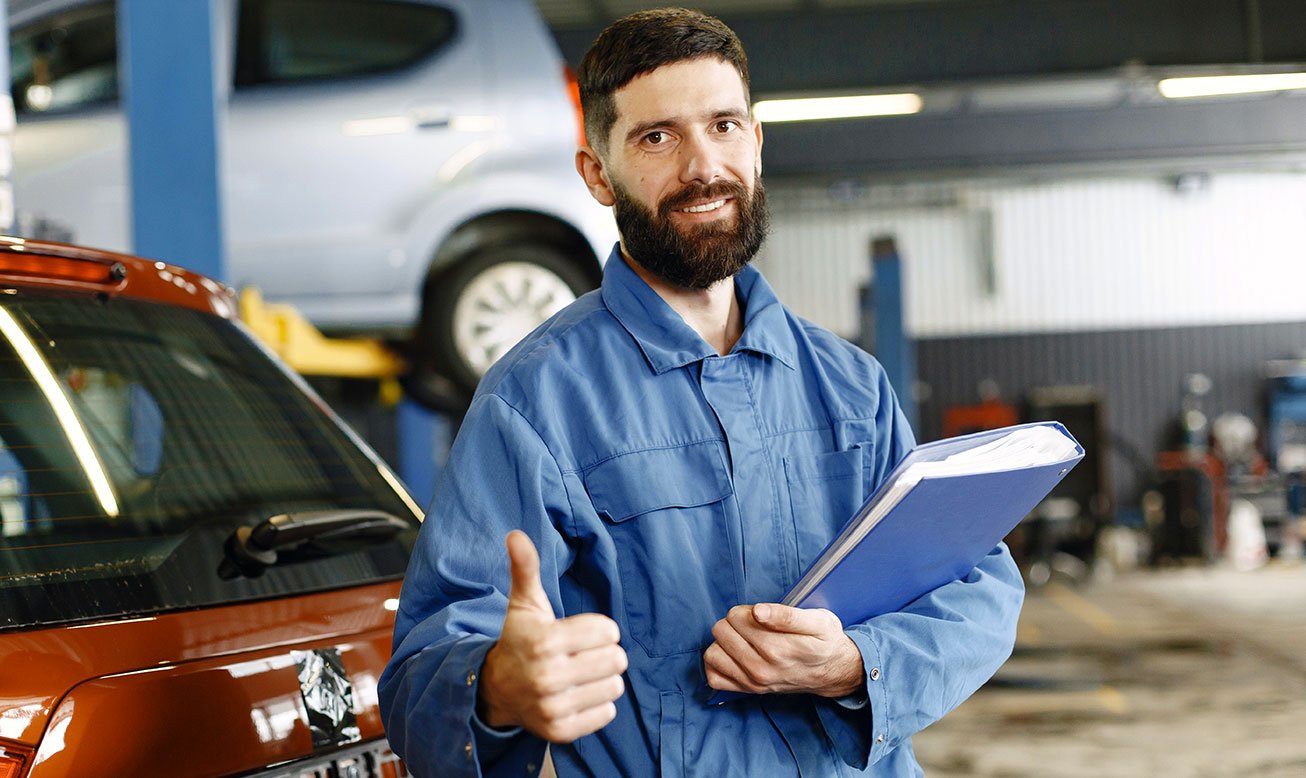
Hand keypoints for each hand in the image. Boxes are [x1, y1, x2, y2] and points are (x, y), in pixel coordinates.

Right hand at [478, 531, 627, 741]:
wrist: (496, 690)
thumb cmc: (520, 639)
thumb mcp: (524, 603)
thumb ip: (526, 568)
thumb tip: (516, 534)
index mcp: (544, 641)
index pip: (608, 631)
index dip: (600, 629)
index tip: (581, 633)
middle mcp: (548, 677)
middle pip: (617, 660)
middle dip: (606, 653)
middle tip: (584, 654)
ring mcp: (554, 707)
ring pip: (615, 686)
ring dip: (604, 679)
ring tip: (582, 674)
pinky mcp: (561, 731)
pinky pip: (607, 713)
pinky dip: (599, 703)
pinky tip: (579, 694)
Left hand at [704, 603, 864, 697]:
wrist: (833, 672)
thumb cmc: (825, 642)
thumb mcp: (818, 620)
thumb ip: (787, 615)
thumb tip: (757, 611)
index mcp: (778, 648)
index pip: (737, 617)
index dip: (747, 610)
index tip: (761, 615)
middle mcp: (762, 669)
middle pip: (722, 631)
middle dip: (735, 622)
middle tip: (754, 626)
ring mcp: (753, 682)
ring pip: (713, 653)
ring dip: (724, 642)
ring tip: (743, 639)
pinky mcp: (748, 690)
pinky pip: (714, 677)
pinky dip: (719, 663)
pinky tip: (733, 655)